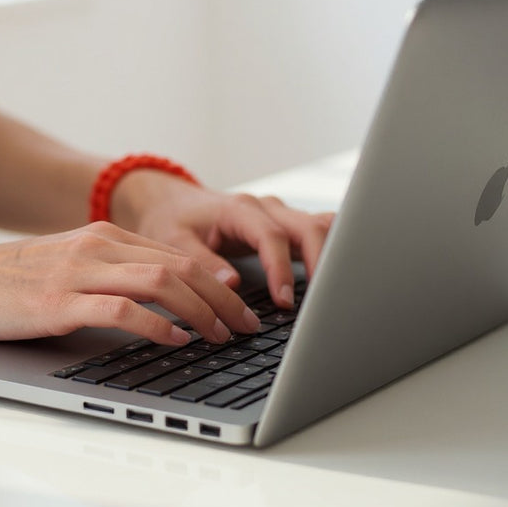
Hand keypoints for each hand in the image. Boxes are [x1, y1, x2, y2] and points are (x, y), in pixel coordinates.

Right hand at [0, 223, 262, 346]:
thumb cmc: (8, 283)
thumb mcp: (68, 268)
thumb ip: (110, 275)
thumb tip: (162, 305)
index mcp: (103, 237)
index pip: (178, 256)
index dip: (219, 284)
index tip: (243, 310)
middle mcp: (97, 247)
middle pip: (181, 266)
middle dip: (224, 299)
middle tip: (249, 329)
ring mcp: (79, 272)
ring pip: (161, 283)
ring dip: (202, 312)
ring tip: (224, 337)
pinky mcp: (59, 302)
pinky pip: (122, 309)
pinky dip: (157, 325)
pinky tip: (177, 341)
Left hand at [111, 173, 333, 307]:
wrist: (173, 203)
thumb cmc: (172, 220)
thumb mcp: (174, 241)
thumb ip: (202, 261)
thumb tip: (232, 285)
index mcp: (238, 209)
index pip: (272, 236)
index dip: (281, 269)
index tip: (285, 301)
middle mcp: (266, 208)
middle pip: (309, 227)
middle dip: (320, 263)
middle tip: (320, 303)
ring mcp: (279, 215)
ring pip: (322, 226)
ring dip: (333, 256)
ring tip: (335, 294)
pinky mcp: (286, 226)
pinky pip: (318, 234)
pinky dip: (330, 253)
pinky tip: (333, 281)